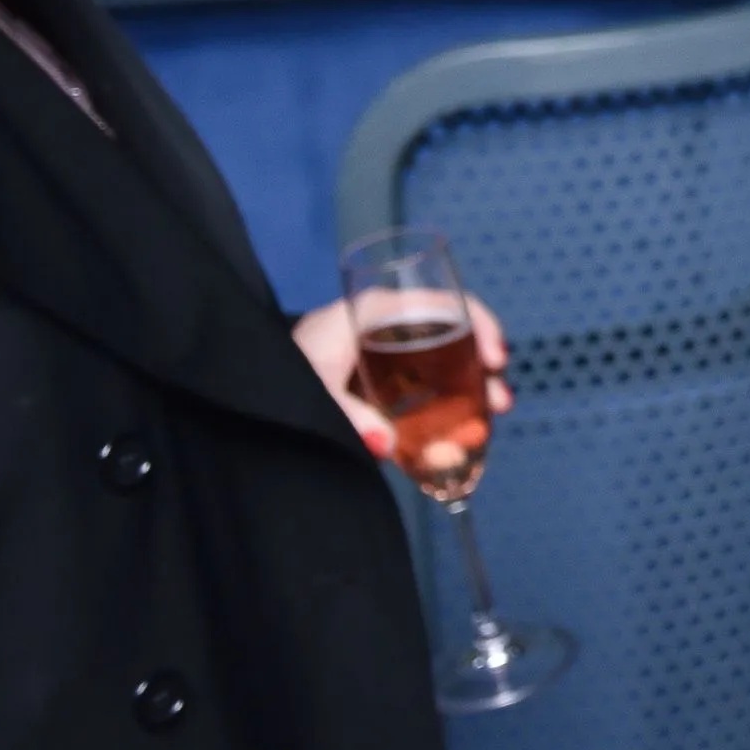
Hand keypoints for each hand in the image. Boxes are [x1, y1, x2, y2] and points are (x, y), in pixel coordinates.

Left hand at [291, 297, 514, 459]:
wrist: (249, 380)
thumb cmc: (279, 372)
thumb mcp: (313, 391)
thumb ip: (349, 417)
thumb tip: (389, 446)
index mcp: (376, 311)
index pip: (445, 303)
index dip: (481, 327)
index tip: (495, 362)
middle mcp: (387, 324)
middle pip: (454, 334)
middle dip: (484, 369)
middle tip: (500, 403)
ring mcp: (385, 352)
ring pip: (444, 362)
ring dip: (471, 390)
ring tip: (486, 421)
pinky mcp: (380, 379)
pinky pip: (424, 385)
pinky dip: (446, 404)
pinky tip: (455, 432)